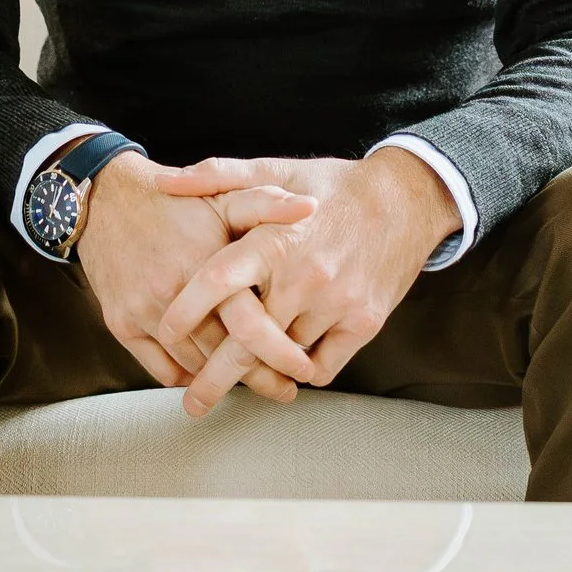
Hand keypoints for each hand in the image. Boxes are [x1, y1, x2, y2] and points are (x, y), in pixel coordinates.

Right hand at [73, 152, 321, 399]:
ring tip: (251, 384)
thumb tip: (311, 208)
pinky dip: (186, 377)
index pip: (251, 321)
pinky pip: (160, 369)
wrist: (106, 198)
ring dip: (222, 379)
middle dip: (259, 378)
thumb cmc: (173, 202)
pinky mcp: (120, 324)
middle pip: (223, 353)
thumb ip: (267, 206)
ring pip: (193, 366)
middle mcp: (174, 291)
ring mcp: (144, 311)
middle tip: (284, 389)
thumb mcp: (222, 196)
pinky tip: (207, 374)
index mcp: (206, 263)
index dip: (280, 350)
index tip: (302, 366)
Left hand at [150, 148, 460, 416]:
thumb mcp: (276, 169)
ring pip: (282, 360)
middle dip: (212, 380)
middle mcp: (303, 276)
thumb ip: (217, 177)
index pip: (215, 284)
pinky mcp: (364, 323)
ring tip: (237, 384)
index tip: (164, 334)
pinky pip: (321, 368)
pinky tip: (287, 364)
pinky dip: (300, 371)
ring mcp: (336, 303)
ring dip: (259, 373)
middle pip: (245, 344)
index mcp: (274, 240)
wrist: (407, 199)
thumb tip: (163, 183)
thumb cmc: (332, 186)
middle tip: (193, 402)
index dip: (183, 313)